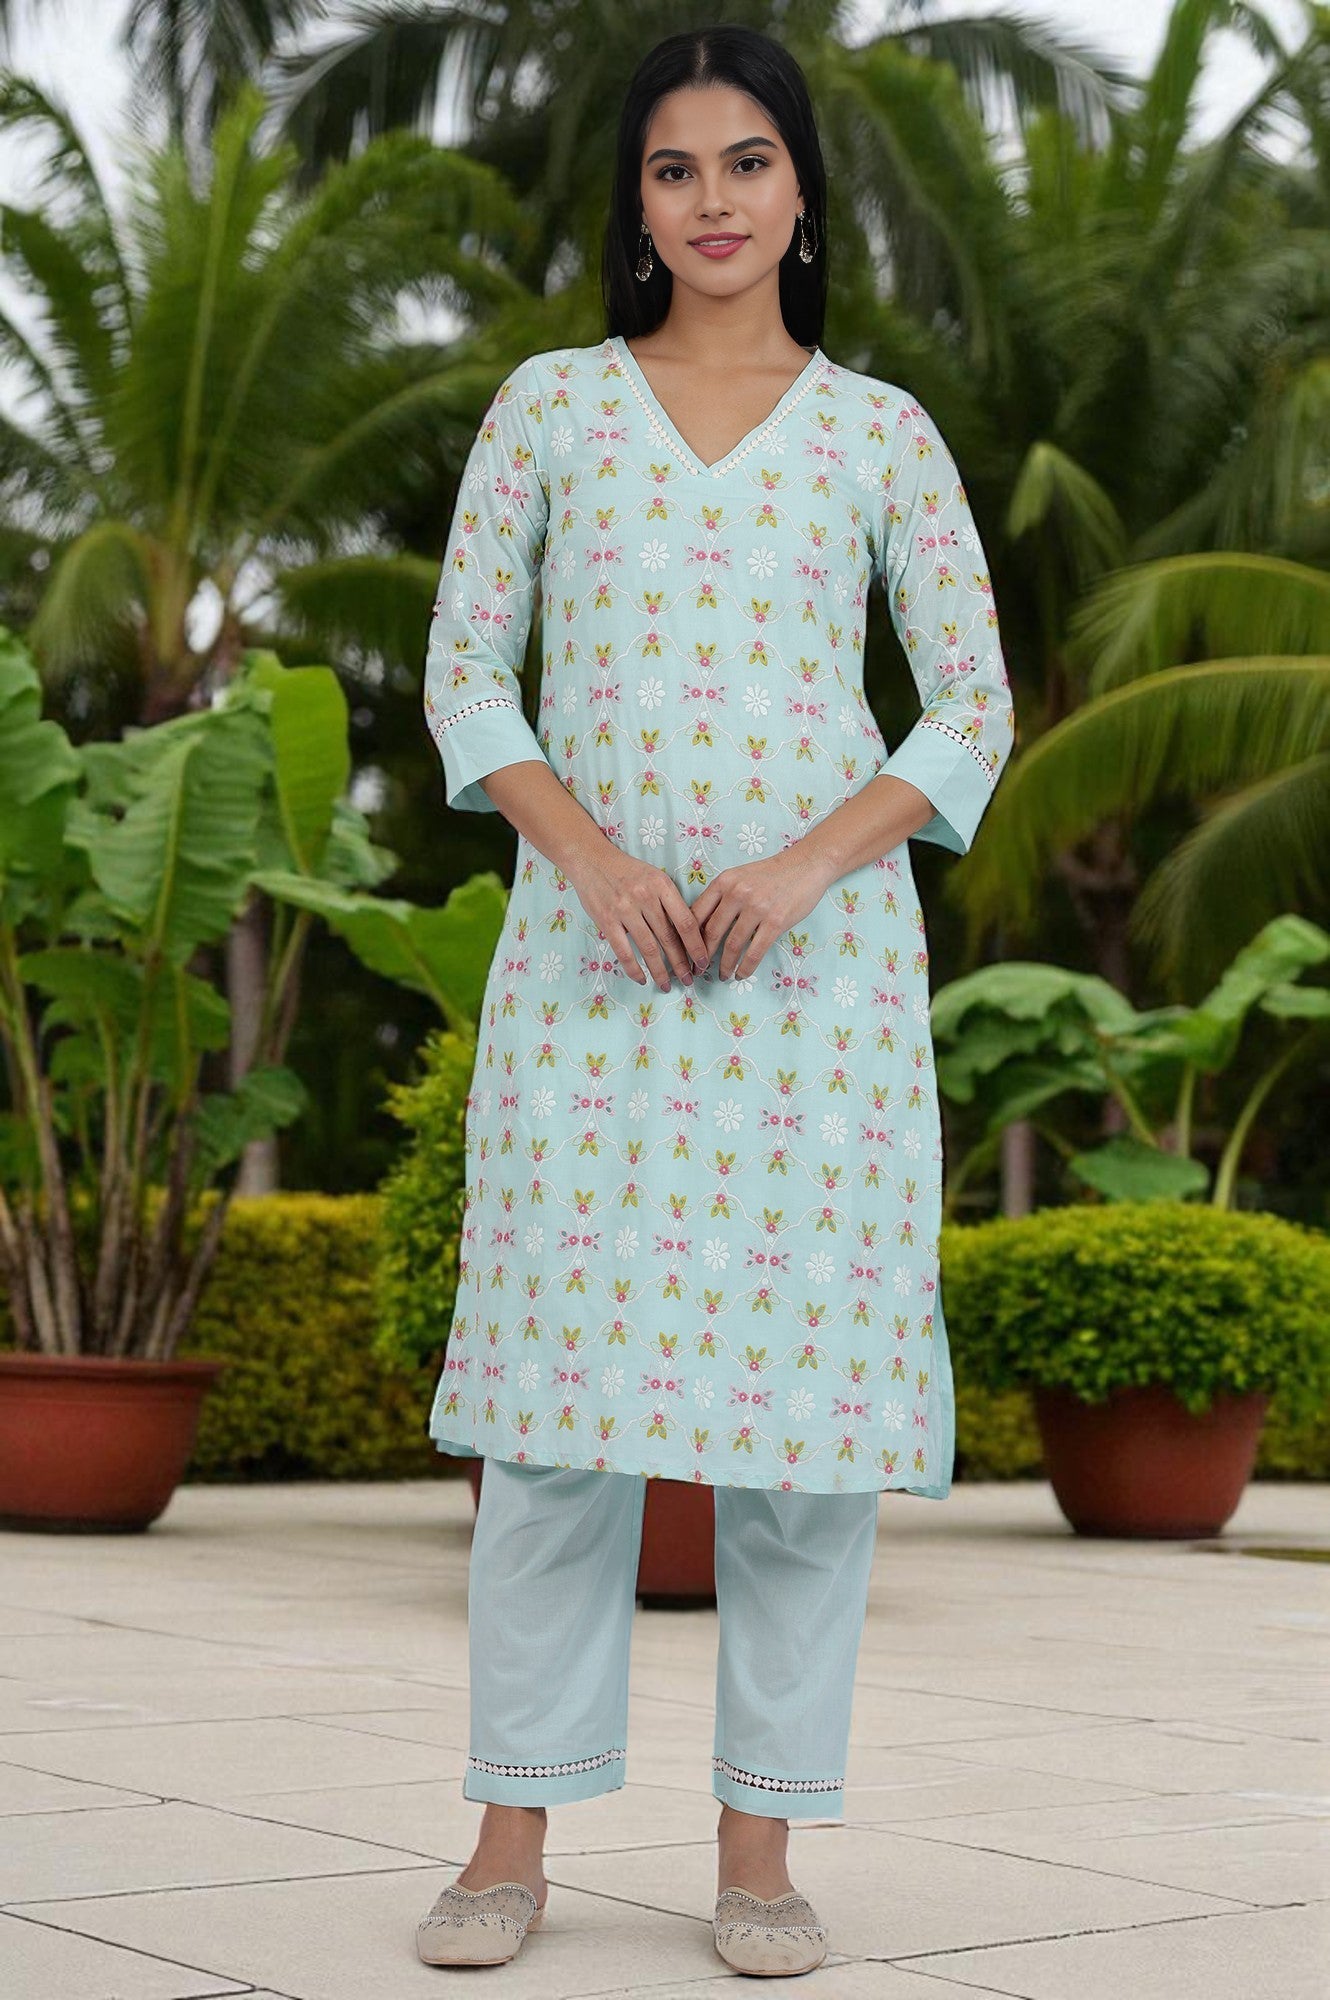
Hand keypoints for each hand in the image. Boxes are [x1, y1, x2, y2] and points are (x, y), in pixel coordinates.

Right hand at [566, 841, 709, 991]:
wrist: (591, 860)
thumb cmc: (627, 871)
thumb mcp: (654, 878)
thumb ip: (669, 902)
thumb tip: (687, 935)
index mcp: (662, 886)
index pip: (686, 922)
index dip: (697, 946)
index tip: (702, 962)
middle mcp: (645, 897)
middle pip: (669, 938)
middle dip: (681, 964)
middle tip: (689, 980)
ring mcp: (625, 910)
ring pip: (649, 948)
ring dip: (660, 971)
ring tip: (667, 985)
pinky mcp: (607, 920)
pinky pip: (624, 951)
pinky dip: (634, 969)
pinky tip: (641, 979)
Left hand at [689, 847, 836, 981]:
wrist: (806, 864)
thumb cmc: (772, 873)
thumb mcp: (740, 877)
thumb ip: (722, 896)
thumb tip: (702, 925)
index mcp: (724, 881)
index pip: (697, 914)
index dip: (688, 937)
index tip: (686, 952)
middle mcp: (737, 893)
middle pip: (711, 932)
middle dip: (703, 956)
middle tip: (699, 970)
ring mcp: (757, 908)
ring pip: (732, 945)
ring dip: (725, 966)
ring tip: (723, 975)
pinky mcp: (775, 921)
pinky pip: (755, 952)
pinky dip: (746, 967)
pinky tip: (741, 974)